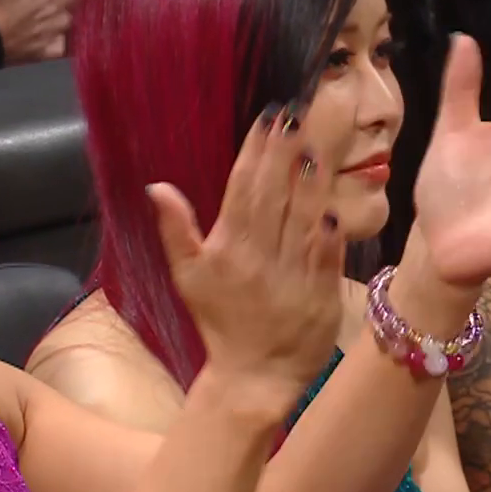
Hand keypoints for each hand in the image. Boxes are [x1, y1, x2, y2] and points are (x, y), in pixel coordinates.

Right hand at [151, 107, 345, 411]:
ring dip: (310, 179)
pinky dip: (330, 226)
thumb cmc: (219, 322)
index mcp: (229, 249)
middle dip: (285, 153)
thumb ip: (176, 230)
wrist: (253, 376)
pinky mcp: (322, 293)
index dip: (256, 152)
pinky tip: (333, 199)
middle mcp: (261, 256)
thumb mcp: (188, 278)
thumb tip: (157, 186)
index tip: (267, 118)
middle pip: (276, 195)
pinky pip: (327, 252)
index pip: (244, 189)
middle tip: (295, 115)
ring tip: (314, 145)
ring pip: (304, 216)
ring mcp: (294, 274)